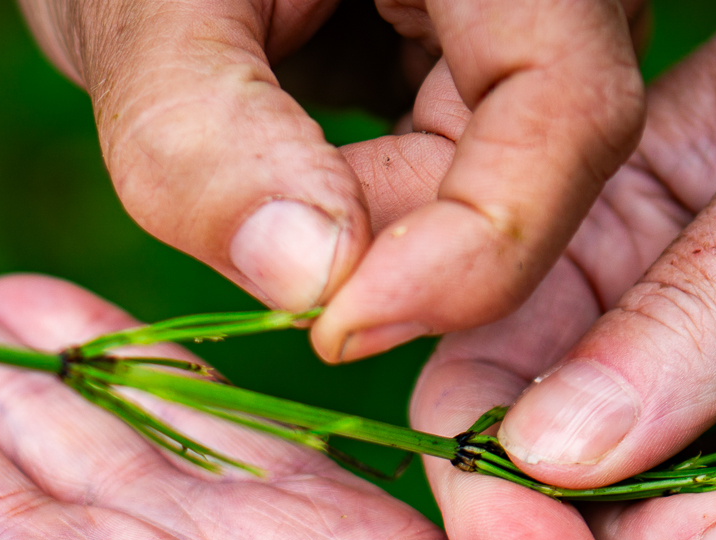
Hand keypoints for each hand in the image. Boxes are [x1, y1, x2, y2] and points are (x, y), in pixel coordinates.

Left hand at [17, 0, 646, 361]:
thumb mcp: (145, 2)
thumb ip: (201, 130)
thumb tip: (314, 285)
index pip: (570, 113)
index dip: (476, 246)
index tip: (338, 330)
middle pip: (536, 169)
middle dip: (390, 240)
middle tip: (251, 234)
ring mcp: (521, 32)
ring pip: (495, 187)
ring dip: (369, 220)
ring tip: (252, 148)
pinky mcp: (474, 70)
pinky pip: (455, 175)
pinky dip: (367, 205)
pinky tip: (289, 163)